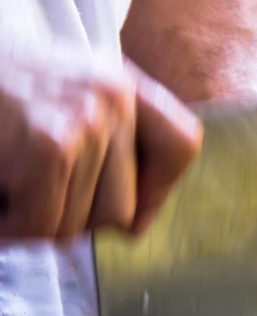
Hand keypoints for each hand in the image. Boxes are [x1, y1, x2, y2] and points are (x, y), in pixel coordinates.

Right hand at [0, 44, 201, 237]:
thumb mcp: (65, 97)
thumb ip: (107, 145)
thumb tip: (135, 224)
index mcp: (121, 87)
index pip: (181, 144)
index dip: (158, 190)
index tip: (128, 212)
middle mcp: (112, 99)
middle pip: (123, 208)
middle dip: (73, 218)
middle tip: (34, 198)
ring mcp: (85, 121)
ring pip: (82, 224)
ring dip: (37, 223)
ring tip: (10, 192)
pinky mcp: (50, 145)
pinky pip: (44, 224)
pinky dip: (10, 228)